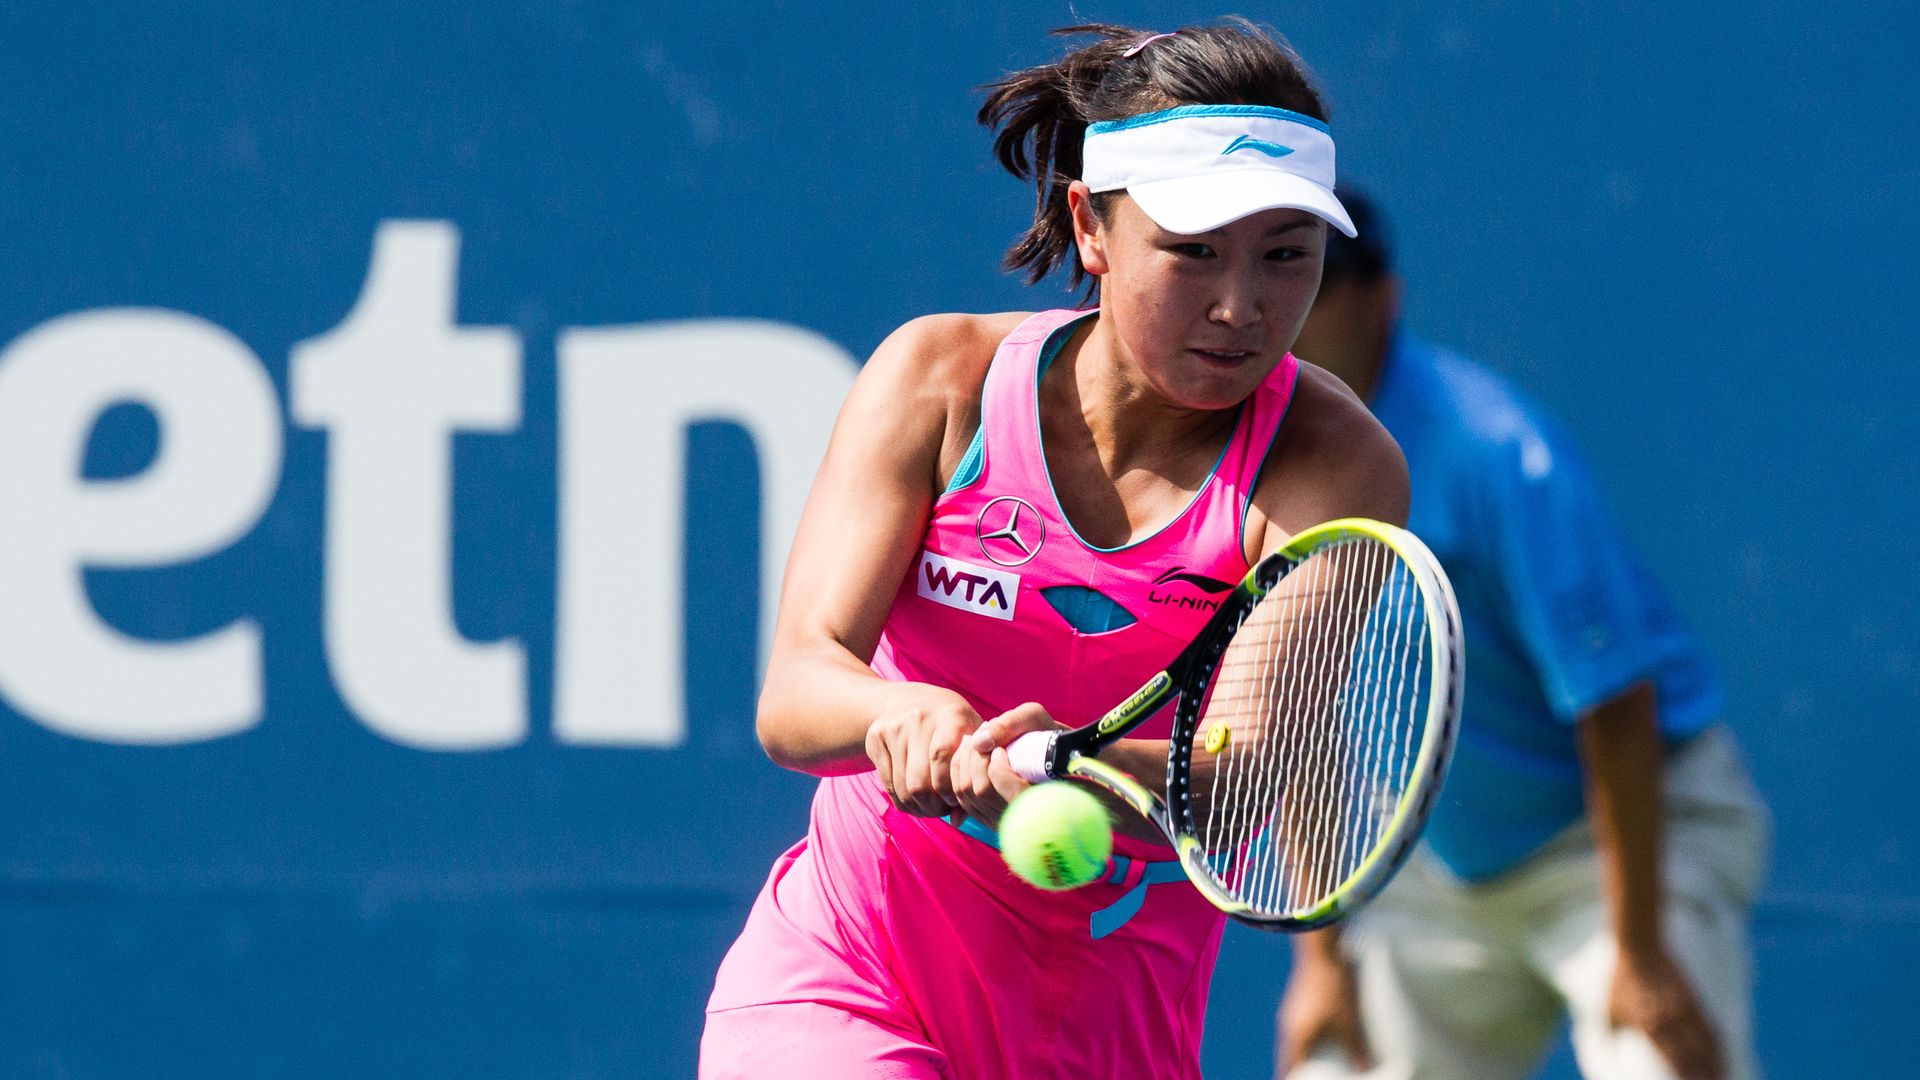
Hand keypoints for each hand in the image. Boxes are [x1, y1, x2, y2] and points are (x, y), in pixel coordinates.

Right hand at [864, 687, 982, 816]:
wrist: (914, 700)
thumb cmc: (954, 727)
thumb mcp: (972, 739)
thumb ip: (973, 774)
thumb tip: (959, 819)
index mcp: (950, 715)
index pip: (942, 757)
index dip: (949, 787)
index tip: (956, 799)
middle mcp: (918, 717)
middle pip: (919, 781)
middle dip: (933, 806)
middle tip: (942, 809)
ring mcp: (893, 726)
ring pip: (902, 788)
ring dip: (918, 807)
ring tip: (930, 806)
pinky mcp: (875, 737)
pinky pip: (888, 785)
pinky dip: (903, 801)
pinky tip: (915, 799)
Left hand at [949, 702, 1062, 828]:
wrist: (1049, 754)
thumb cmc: (1043, 734)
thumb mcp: (1034, 718)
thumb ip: (1009, 726)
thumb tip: (979, 743)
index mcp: (1044, 797)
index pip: (1014, 794)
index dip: (999, 769)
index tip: (1000, 750)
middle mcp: (1023, 816)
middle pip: (982, 791)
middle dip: (975, 758)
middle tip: (981, 736)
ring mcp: (1003, 819)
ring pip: (967, 794)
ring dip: (964, 761)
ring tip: (974, 739)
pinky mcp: (987, 817)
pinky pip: (962, 797)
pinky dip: (959, 770)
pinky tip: (969, 752)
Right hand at [1276, 950, 1370, 1075]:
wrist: (1321, 949)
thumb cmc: (1333, 986)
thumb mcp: (1348, 1020)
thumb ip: (1355, 1047)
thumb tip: (1365, 1069)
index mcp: (1297, 1036)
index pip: (1291, 1067)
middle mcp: (1289, 1025)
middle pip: (1290, 1056)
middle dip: (1299, 1070)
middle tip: (1309, 1078)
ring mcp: (1292, 1011)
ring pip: (1295, 1041)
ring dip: (1303, 1054)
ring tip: (1317, 1064)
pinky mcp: (1298, 1000)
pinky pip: (1299, 1028)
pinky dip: (1307, 1040)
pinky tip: (1321, 1038)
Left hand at [1610, 946, 1724, 1079]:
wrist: (1640, 947)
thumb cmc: (1620, 981)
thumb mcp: (1608, 1009)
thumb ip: (1610, 1035)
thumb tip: (1609, 1054)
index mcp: (1650, 1022)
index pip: (1673, 1056)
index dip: (1684, 1075)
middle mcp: (1672, 1018)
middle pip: (1694, 1055)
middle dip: (1703, 1075)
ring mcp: (1687, 1010)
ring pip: (1707, 1045)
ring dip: (1716, 1066)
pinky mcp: (1695, 1001)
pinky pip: (1711, 1029)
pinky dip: (1718, 1048)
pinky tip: (1722, 1061)